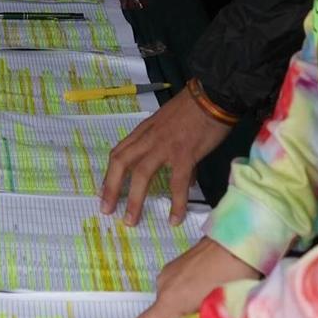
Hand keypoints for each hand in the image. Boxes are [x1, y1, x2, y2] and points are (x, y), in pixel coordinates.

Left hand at [101, 86, 233, 224]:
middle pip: (121, 163)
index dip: (109, 174)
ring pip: (141, 174)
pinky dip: (175, 203)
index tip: (103, 193)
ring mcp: (165, 146)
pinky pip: (176, 183)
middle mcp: (149, 138)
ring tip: (131, 220)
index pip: (119, 153)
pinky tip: (174, 218)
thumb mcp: (171, 124)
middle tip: (107, 210)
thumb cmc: (194, 109)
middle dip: (111, 188)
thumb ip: (171, 151)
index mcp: (144, 130)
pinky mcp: (184, 154)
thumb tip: (183, 180)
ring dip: (134, 200)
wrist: (213, 96)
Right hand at [103, 237, 259, 317]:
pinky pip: (180, 290)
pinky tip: (213, 292)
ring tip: (216, 307)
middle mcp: (164, 285)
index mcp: (171, 299)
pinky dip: (191, 297)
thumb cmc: (234, 273)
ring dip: (187, 310)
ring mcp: (171, 272)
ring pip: (173, 303)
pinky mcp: (180, 265)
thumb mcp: (219, 308)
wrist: (242, 238)